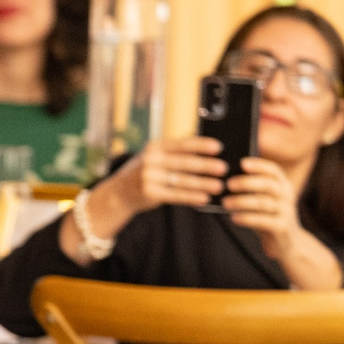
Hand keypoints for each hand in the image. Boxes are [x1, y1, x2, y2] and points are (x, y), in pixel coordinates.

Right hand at [83, 135, 225, 236]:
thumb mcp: (156, 156)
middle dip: (205, 166)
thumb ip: (177, 151)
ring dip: (202, 184)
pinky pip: (174, 195)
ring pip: (181, 180)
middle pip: (183, 162)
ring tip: (218, 186)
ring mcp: (148, 176)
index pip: (181, 144)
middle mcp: (150, 160)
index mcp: (155, 146)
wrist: (120, 190)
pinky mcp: (149, 192)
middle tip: (223, 168)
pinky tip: (204, 199)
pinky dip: (191, 197)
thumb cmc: (147, 170)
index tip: (218, 147)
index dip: (200, 145)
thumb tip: (210, 149)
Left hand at [222, 157, 305, 258]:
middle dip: (247, 183)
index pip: (273, 170)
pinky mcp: (282, 228)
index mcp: (282, 185)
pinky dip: (248, 218)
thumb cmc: (266, 216)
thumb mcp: (261, 200)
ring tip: (225, 203)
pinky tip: (234, 218)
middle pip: (268, 185)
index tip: (242, 163)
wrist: (286, 242)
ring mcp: (286, 212)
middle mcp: (287, 196)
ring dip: (242, 202)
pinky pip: (264, 221)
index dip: (259, 165)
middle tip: (228, 184)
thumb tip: (224, 178)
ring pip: (264, 203)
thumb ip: (250, 189)